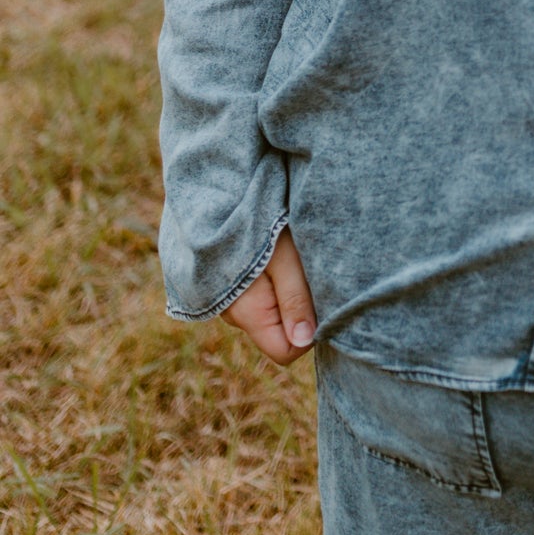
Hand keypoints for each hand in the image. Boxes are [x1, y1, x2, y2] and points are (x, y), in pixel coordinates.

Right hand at [222, 227, 316, 365]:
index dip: (310, 331)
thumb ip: (295, 298)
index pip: (285, 352)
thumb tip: (306, 342)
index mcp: (246, 313)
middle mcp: (230, 313)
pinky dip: (267, 278)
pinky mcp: (222, 280)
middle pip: (278, 331)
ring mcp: (223, 297)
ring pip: (267, 310)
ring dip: (283, 289)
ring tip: (286, 249)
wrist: (212, 182)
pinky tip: (270, 247)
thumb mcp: (284, 254)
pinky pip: (254, 294)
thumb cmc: (255, 215)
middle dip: (298, 308)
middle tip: (304, 266)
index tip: (320, 295)